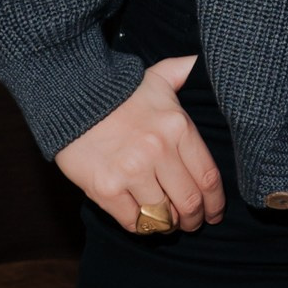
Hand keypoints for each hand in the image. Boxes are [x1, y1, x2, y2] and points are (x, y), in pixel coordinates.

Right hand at [55, 56, 225, 234]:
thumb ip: (182, 72)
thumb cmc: (119, 92)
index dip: (215, 202)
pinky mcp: (106, 188)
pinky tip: (142, 220)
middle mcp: (159, 151)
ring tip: (167, 223)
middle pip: (190, 201)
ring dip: (168, 225)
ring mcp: (132, 171)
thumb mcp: (157, 77)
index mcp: (178, 127)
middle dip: (195, 219)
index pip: (208, 176)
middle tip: (193, 223)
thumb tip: (198, 60)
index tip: (215, 212)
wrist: (72, 98)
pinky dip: (141, 226)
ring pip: (163, 216)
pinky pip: (133, 221)